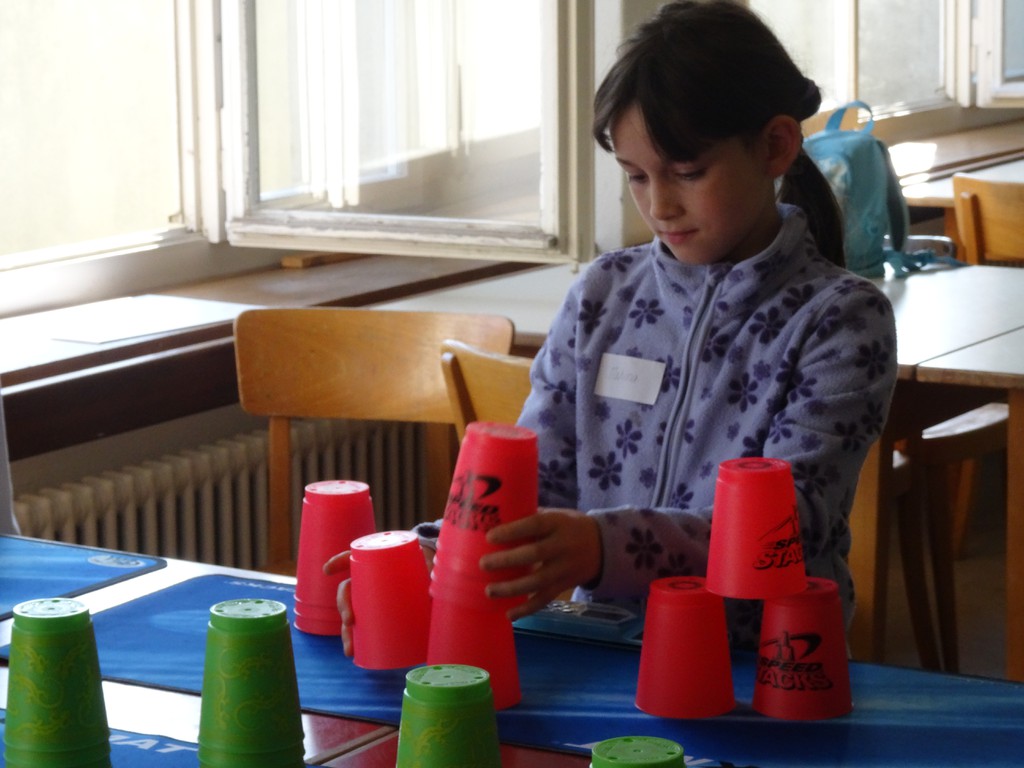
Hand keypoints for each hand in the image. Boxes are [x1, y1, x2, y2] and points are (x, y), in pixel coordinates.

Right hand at [323, 544, 435, 657]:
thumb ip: (431, 573)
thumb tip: (430, 593)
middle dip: (343, 605)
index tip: (328, 570)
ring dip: (346, 632)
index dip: (339, 562)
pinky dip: (356, 639)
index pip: (352, 557)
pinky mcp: (379, 612)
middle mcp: (368, 579)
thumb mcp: (428, 563)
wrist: (433, 575)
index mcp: (376, 561)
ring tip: (349, 648)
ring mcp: (371, 597)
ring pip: (351, 612)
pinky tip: (353, 652)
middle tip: (349, 621)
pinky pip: (363, 626)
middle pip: (348, 589)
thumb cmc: (426, 563)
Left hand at [479, 508, 600, 620]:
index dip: (512, 531)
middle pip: (534, 554)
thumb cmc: (568, 526)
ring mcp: (565, 568)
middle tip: (483, 564)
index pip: (534, 525)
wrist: (603, 546)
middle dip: (507, 560)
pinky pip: (545, 599)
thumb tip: (497, 518)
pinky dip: (527, 609)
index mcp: (557, 523)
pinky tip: (509, 614)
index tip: (490, 537)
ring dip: (512, 588)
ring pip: (538, 581)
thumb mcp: (555, 515)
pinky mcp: (565, 585)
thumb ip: (531, 518)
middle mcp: (562, 546)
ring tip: (489, 590)